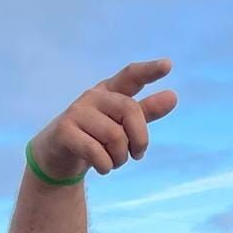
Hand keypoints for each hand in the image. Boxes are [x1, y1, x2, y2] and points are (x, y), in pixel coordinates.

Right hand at [28, 58, 177, 178]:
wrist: (58, 157)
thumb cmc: (95, 138)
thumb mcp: (122, 125)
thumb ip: (146, 112)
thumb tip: (173, 96)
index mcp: (110, 92)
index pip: (130, 76)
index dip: (149, 70)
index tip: (168, 65)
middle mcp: (93, 96)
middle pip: (130, 110)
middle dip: (140, 139)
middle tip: (136, 154)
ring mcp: (77, 112)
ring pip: (115, 136)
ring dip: (120, 158)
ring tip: (113, 161)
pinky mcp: (65, 131)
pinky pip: (97, 152)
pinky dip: (106, 166)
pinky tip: (102, 167)